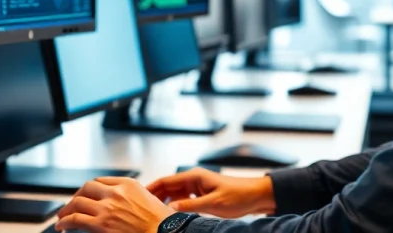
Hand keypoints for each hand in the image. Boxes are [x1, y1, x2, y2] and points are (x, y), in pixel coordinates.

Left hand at [55, 177, 173, 232]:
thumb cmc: (162, 221)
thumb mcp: (149, 198)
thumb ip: (132, 196)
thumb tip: (121, 202)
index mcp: (128, 184)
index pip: (100, 181)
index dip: (89, 189)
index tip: (85, 195)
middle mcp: (116, 193)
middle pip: (86, 188)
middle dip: (76, 197)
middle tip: (71, 205)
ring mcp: (107, 208)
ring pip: (77, 202)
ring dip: (66, 210)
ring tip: (62, 217)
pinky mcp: (100, 225)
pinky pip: (75, 219)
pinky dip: (65, 222)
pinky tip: (62, 227)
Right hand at [146, 168, 275, 217]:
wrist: (257, 195)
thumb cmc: (239, 196)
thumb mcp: (213, 203)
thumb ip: (191, 206)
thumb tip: (169, 209)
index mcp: (194, 176)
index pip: (165, 181)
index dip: (149, 188)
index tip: (135, 197)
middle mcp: (193, 179)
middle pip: (167, 187)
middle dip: (153, 196)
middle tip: (139, 208)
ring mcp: (197, 187)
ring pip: (174, 194)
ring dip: (163, 202)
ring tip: (150, 213)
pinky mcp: (202, 194)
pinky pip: (183, 199)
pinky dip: (174, 206)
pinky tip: (169, 215)